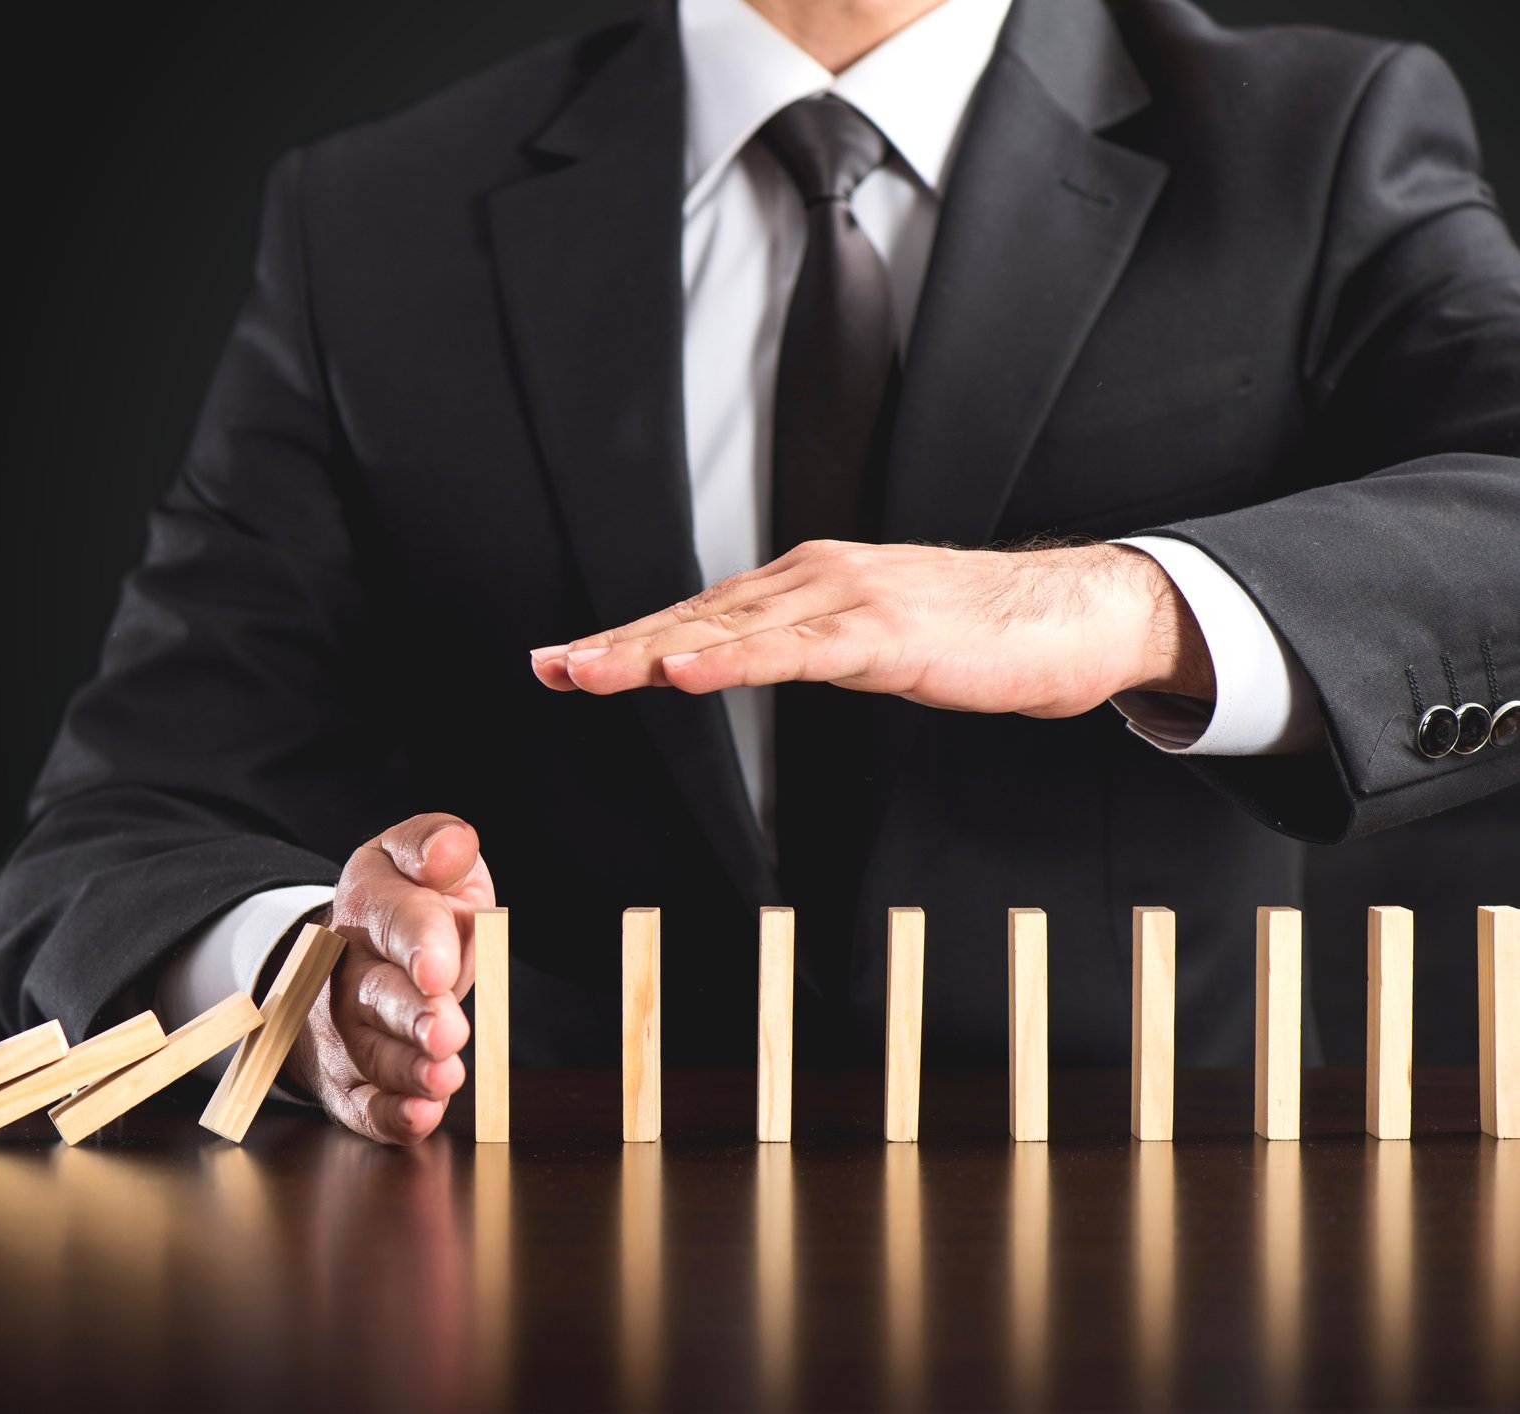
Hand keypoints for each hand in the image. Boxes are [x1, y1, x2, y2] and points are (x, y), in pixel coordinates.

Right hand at [285, 812, 494, 1144]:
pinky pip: (362, 1104)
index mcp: (368, 902)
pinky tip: (420, 1116)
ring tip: (444, 1077)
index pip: (393, 920)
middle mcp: (344, 967)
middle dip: (411, 1017)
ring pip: (370, 1054)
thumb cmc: (408, 908)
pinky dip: (389, 1116)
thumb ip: (436, 845)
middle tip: (446, 1033)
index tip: (439, 970)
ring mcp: (341, 1027)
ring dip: (407, 1071)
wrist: (354, 956)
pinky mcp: (346, 1079)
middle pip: (374, 995)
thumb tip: (451, 847)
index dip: (417, 944)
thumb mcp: (418, 860)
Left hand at [529, 540, 1213, 716]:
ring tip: (585, 672)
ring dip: (649, 652)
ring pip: (728, 629)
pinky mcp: (882, 632)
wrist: (1069, 616)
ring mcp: (845, 600)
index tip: (565, 662)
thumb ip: (803, 647)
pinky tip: (681, 673)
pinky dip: (730, 661)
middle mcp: (813, 577)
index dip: (627, 639)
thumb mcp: (867, 641)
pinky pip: (791, 651)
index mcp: (805, 582)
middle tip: (547, 667)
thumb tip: (745, 661)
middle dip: (615, 645)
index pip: (698, 613)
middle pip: (696, 616)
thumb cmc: (974, 632)